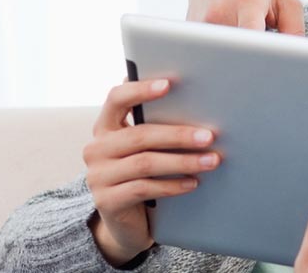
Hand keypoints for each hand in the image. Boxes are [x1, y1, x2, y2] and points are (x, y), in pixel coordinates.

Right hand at [84, 79, 220, 264]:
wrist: (125, 221)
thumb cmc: (140, 176)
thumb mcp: (143, 150)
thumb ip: (153, 127)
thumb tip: (193, 103)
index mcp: (104, 127)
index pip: (116, 99)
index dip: (141, 89)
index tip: (169, 85)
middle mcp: (96, 148)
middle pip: (140, 135)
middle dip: (178, 135)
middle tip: (209, 136)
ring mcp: (98, 176)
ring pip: (145, 163)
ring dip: (182, 162)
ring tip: (210, 161)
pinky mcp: (106, 201)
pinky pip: (144, 188)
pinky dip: (172, 185)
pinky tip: (193, 183)